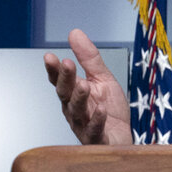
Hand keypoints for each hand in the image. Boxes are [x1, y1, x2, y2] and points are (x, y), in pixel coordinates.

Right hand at [44, 29, 132, 144]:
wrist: (122, 139)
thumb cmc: (110, 111)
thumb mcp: (102, 79)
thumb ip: (88, 58)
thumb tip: (74, 33)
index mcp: (74, 94)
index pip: (60, 80)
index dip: (54, 70)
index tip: (49, 56)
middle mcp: (74, 109)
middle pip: (65, 94)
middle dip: (65, 79)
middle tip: (66, 64)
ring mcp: (84, 125)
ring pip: (77, 111)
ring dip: (79, 98)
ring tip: (84, 85)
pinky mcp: (96, 139)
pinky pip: (94, 130)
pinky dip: (97, 120)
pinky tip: (101, 110)